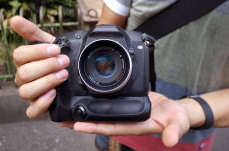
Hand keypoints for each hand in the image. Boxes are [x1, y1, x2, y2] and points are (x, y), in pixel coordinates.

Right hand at [11, 16, 69, 118]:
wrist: (70, 71)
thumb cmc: (55, 56)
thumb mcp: (47, 41)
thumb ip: (31, 31)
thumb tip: (14, 19)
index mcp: (24, 61)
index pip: (19, 55)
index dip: (37, 52)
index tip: (56, 49)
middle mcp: (23, 77)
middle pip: (24, 74)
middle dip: (46, 67)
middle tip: (64, 62)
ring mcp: (30, 93)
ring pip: (26, 92)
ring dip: (46, 82)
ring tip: (63, 75)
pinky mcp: (37, 107)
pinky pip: (31, 112)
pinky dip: (41, 104)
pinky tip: (54, 94)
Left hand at [59, 92, 190, 146]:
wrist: (173, 111)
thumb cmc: (175, 117)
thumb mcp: (177, 122)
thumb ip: (174, 130)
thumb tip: (170, 141)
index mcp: (134, 126)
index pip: (111, 128)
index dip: (94, 127)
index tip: (77, 124)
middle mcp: (125, 120)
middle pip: (99, 122)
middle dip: (80, 121)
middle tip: (61, 117)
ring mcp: (123, 113)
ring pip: (99, 114)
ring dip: (83, 112)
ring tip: (66, 108)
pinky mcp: (123, 104)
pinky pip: (106, 105)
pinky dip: (93, 103)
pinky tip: (84, 97)